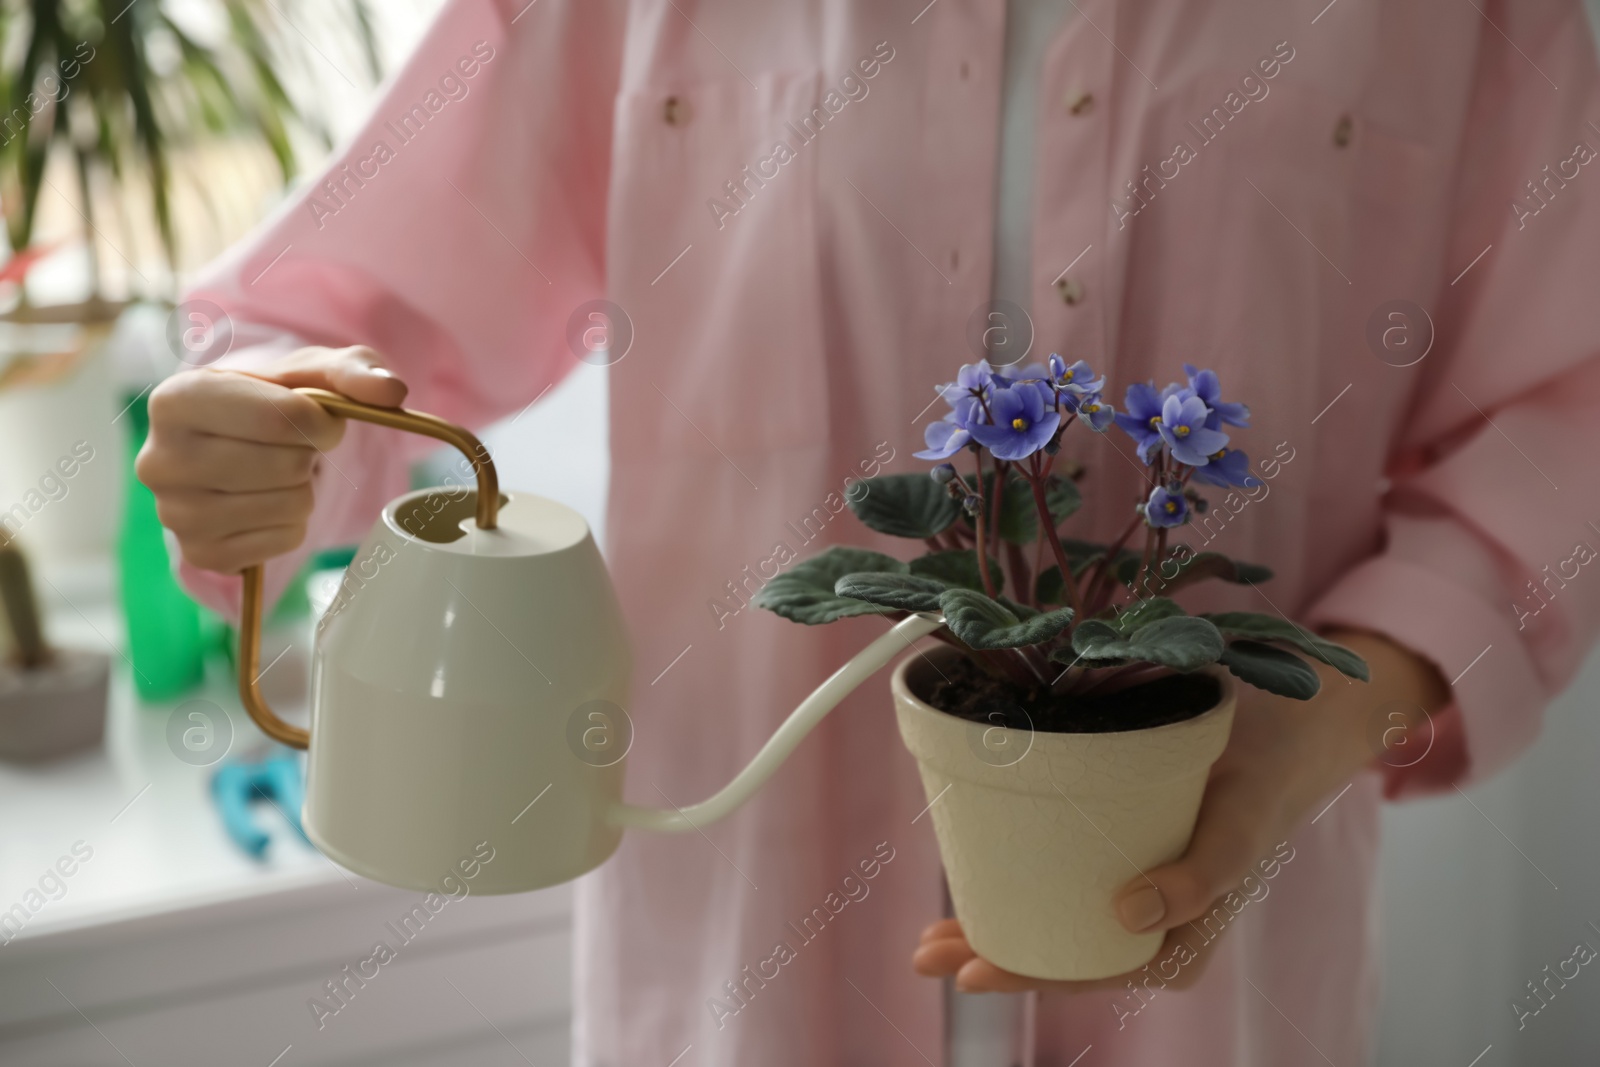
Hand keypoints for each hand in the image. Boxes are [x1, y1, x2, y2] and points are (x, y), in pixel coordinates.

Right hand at [137, 345, 406, 573]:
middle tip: (293, 447)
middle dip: (309, 455)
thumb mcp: (312, 371)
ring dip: (303, 489)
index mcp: (175, 400)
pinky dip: (292, 524)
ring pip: (289, 506)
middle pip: (286, 466)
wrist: (237, 444)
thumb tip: (391, 390)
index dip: (320, 421)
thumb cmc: (273, 400)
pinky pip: (283, 541)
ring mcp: (174, 514)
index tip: (318, 419)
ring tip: (277, 473)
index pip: (279, 417)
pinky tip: (267, 503)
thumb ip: (355, 370)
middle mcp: (159, 459)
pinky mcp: (199, 553)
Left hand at [911, 630, 1448, 992]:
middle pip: (1063, 951)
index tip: (970, 971)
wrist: (1288, 723)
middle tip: (926, 950)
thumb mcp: (1242, 818)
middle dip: (992, 956)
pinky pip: (1060, 877)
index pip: (1094, 970)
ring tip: (932, 932)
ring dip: (994, 926)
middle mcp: (1153, 918)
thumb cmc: (1264, 774)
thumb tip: (1129, 914)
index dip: (1029, 976)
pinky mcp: (1119, 846)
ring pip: (1054, 919)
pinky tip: (973, 878)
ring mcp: (1134, 884)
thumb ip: (1205, 874)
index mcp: (1183, 932)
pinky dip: (1015, 882)